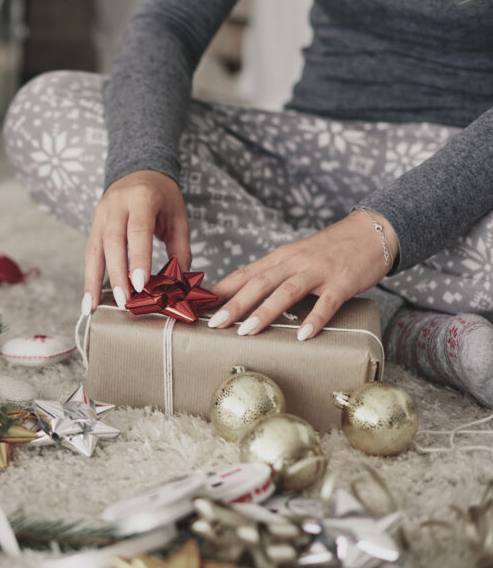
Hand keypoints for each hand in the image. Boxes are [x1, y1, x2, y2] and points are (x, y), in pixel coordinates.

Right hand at [83, 170, 190, 312]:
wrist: (140, 172)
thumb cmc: (163, 197)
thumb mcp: (178, 217)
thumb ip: (180, 250)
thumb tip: (179, 285)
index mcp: (142, 197)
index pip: (138, 230)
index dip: (139, 258)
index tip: (141, 285)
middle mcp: (116, 204)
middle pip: (112, 242)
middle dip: (117, 274)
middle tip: (124, 301)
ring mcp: (101, 212)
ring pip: (94, 249)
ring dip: (93, 280)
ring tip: (92, 306)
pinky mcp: (93, 223)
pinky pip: (90, 251)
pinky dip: (89, 275)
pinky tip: (89, 296)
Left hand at [208, 209, 398, 338]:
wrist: (370, 232)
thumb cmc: (329, 250)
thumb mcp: (295, 258)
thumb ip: (272, 275)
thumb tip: (242, 296)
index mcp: (279, 258)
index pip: (244, 273)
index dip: (220, 289)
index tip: (197, 304)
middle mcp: (294, 262)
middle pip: (258, 283)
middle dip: (233, 304)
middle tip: (213, 323)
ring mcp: (318, 271)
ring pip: (286, 291)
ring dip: (265, 312)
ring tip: (246, 331)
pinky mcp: (342, 281)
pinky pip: (327, 302)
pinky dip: (314, 318)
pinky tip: (303, 335)